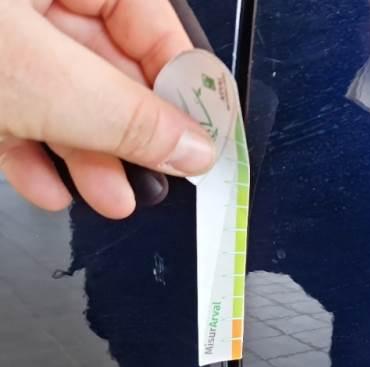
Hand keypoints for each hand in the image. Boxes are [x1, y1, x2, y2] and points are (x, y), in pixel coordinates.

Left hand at [0, 0, 215, 218]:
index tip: (201, 133)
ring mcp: (0, 40)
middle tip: (159, 171)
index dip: (180, 79)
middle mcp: (27, 1)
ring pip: (61, 97)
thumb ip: (126, 116)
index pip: (147, 19)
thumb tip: (192, 147)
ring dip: (89, 156)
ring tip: (111, 195)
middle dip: (131, 131)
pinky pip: (14, 114)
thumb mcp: (40, 80)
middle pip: (107, 64)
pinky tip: (51, 187)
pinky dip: (34, 155)